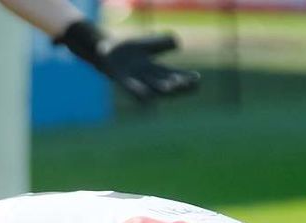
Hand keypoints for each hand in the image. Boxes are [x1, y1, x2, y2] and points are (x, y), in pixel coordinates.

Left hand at [59, 21, 199, 103]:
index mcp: (155, 72)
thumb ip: (164, 43)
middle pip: (164, 84)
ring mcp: (134, 81)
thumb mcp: (152, 44)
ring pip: (150, 87)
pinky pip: (130, 88)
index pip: (174, 76)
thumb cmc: (131, 50)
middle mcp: (146, 79)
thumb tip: (177, 44)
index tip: (198, 80)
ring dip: (161, 88)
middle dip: (177, 85)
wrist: (107, 51)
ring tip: (172, 88)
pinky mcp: (120, 79)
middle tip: (189, 84)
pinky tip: (146, 96)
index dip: (185, 79)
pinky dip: (138, 91)